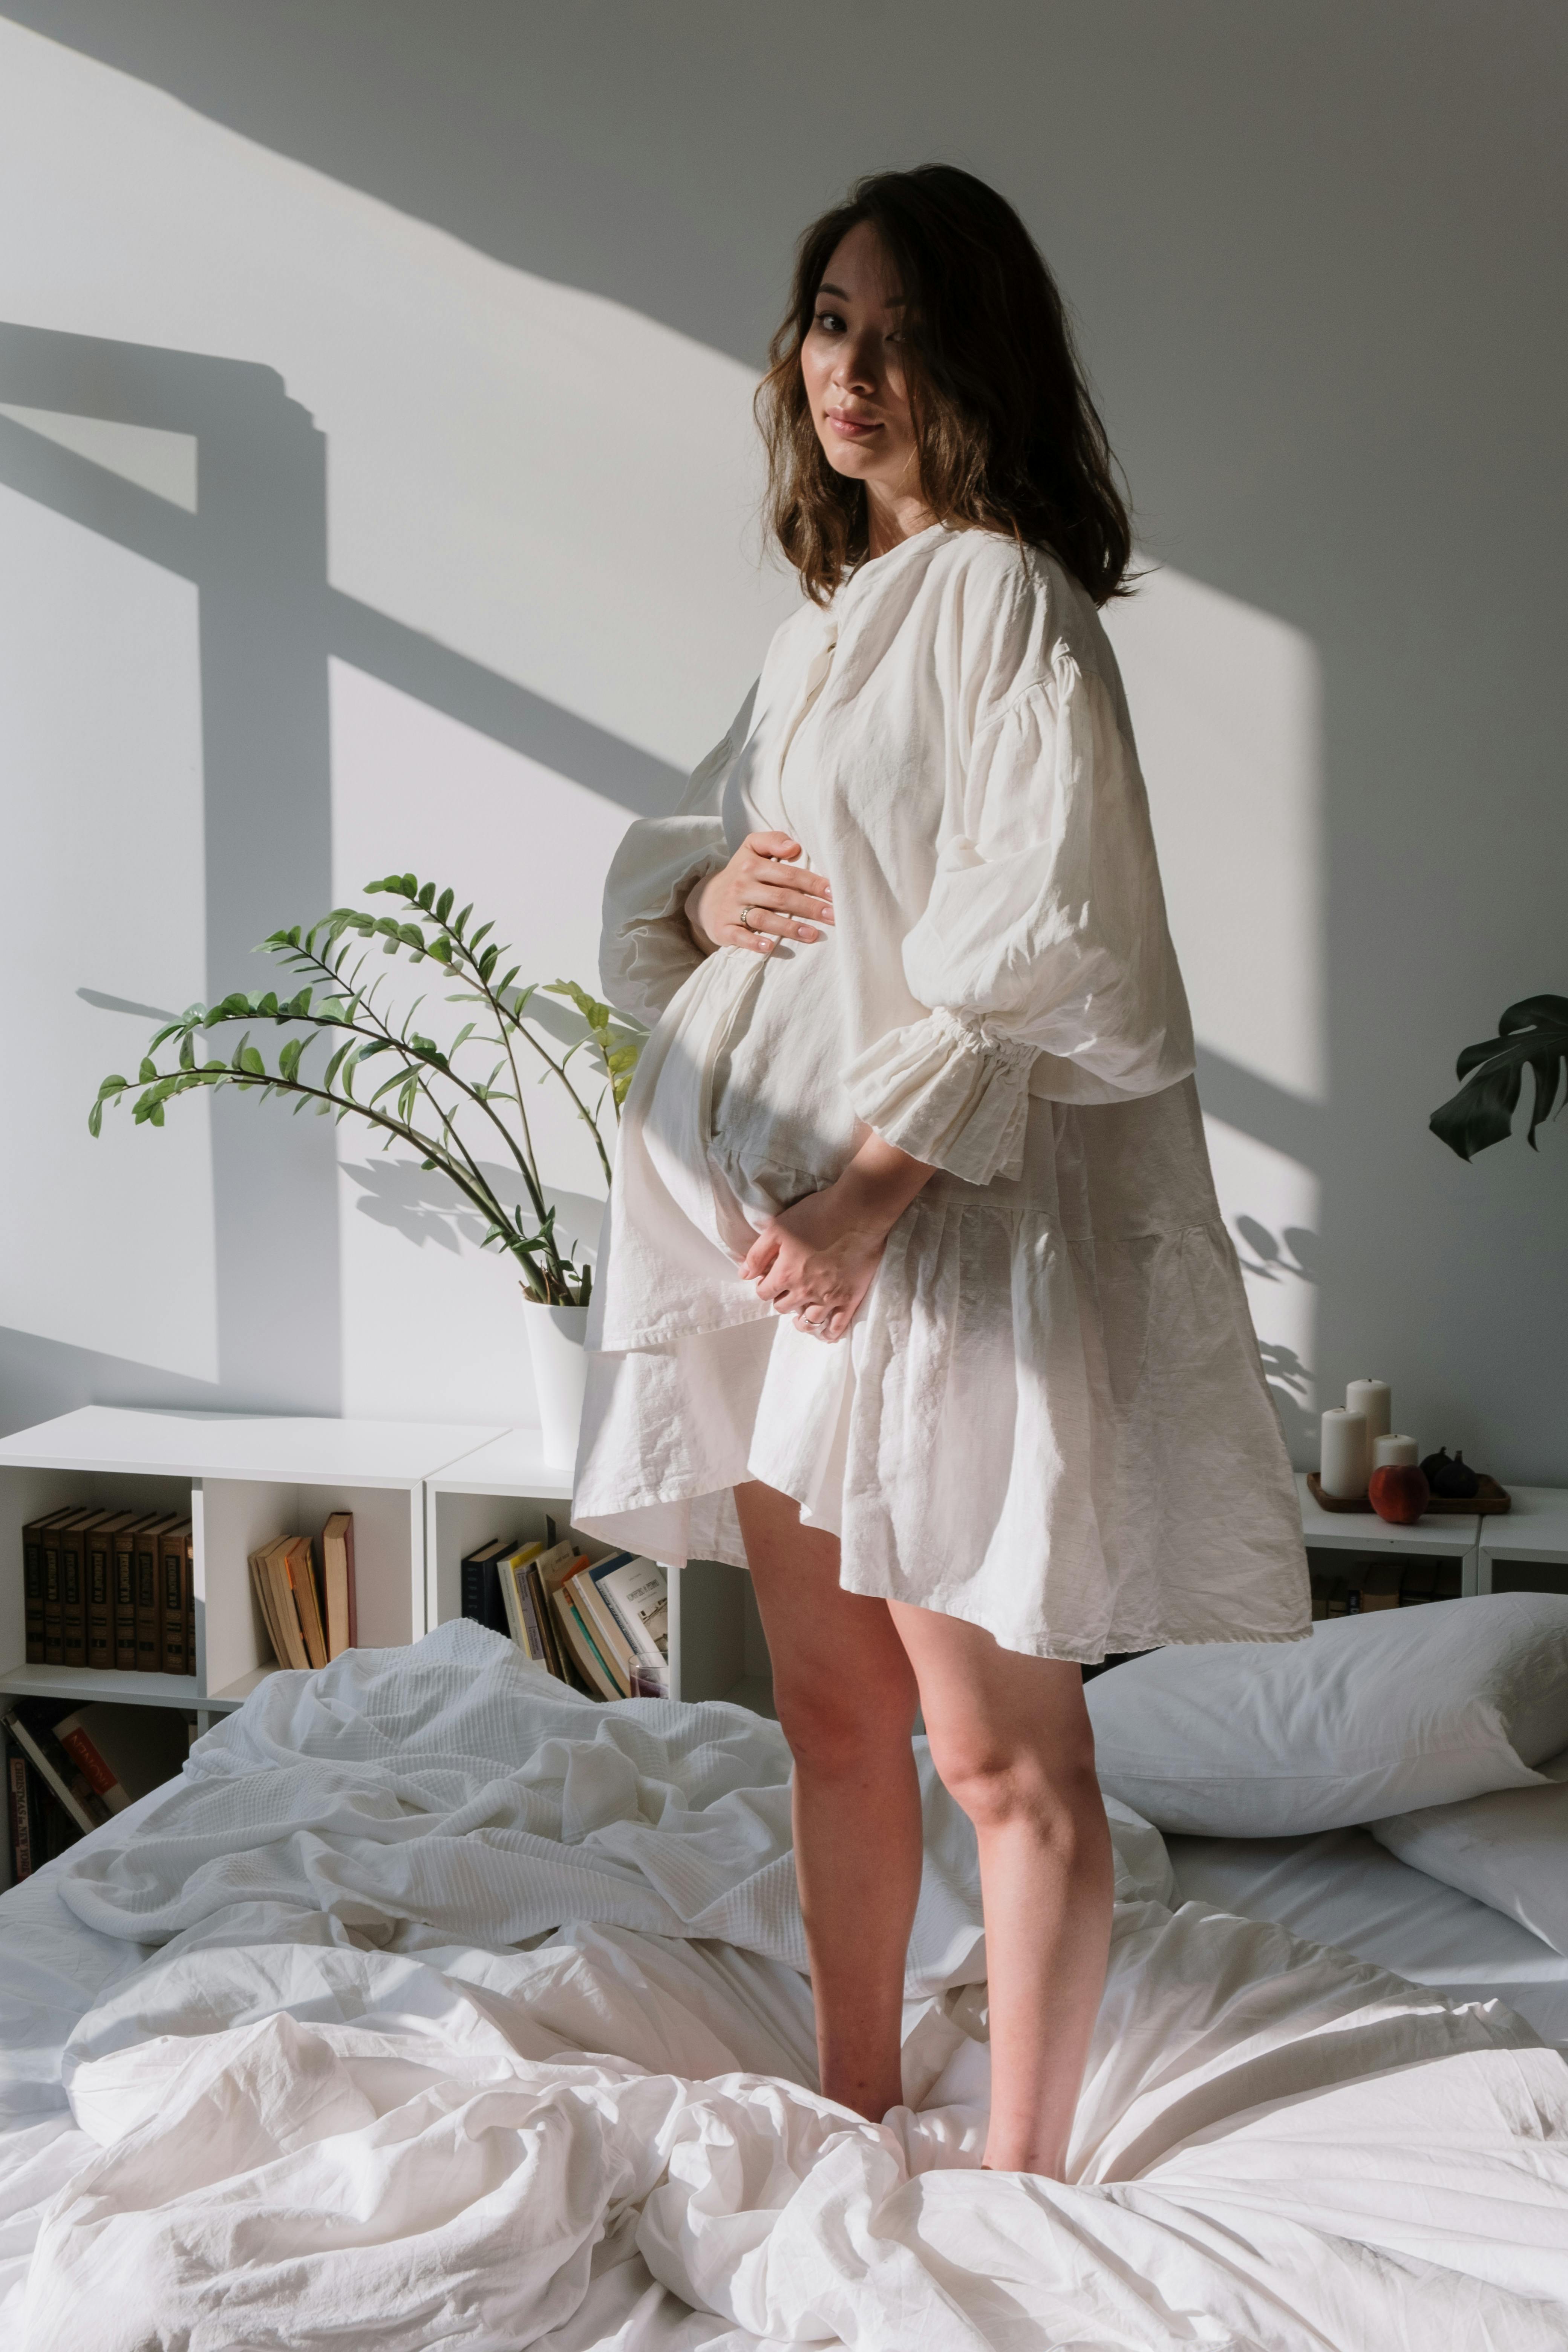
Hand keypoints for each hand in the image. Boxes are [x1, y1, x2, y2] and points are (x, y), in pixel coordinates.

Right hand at [688, 831, 832, 957]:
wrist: (705, 898)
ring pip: (763, 918)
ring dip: (789, 927)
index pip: (789, 875)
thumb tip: (794, 847)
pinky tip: (770, 946)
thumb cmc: (741, 874)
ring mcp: (731, 908)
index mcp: (752, 865)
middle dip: (809, 907)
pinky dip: (754, 942)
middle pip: (780, 897)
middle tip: (833, 917)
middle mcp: (741, 886)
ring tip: (813, 935)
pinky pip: (739, 936)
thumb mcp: (751, 849)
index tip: (834, 894)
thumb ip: (772, 840)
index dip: (813, 884)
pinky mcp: (723, 928)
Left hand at [740, 1133, 934, 1341]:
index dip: (764, 1286)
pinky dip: (828, 1333)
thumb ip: (758, 1253)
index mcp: (785, 1274)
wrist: (858, 1213)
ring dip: (800, 1319)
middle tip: (788, 1289)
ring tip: (801, 1313)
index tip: (769, 1279)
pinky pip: (837, 1326)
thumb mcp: (778, 1228)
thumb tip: (744, 1274)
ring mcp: (829, 1298)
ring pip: (808, 1321)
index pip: (764, 1293)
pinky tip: (824, 1334)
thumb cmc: (816, 1214)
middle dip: (782, 1299)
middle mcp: (805, 1291)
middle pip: (784, 1307)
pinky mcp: (850, 1298)